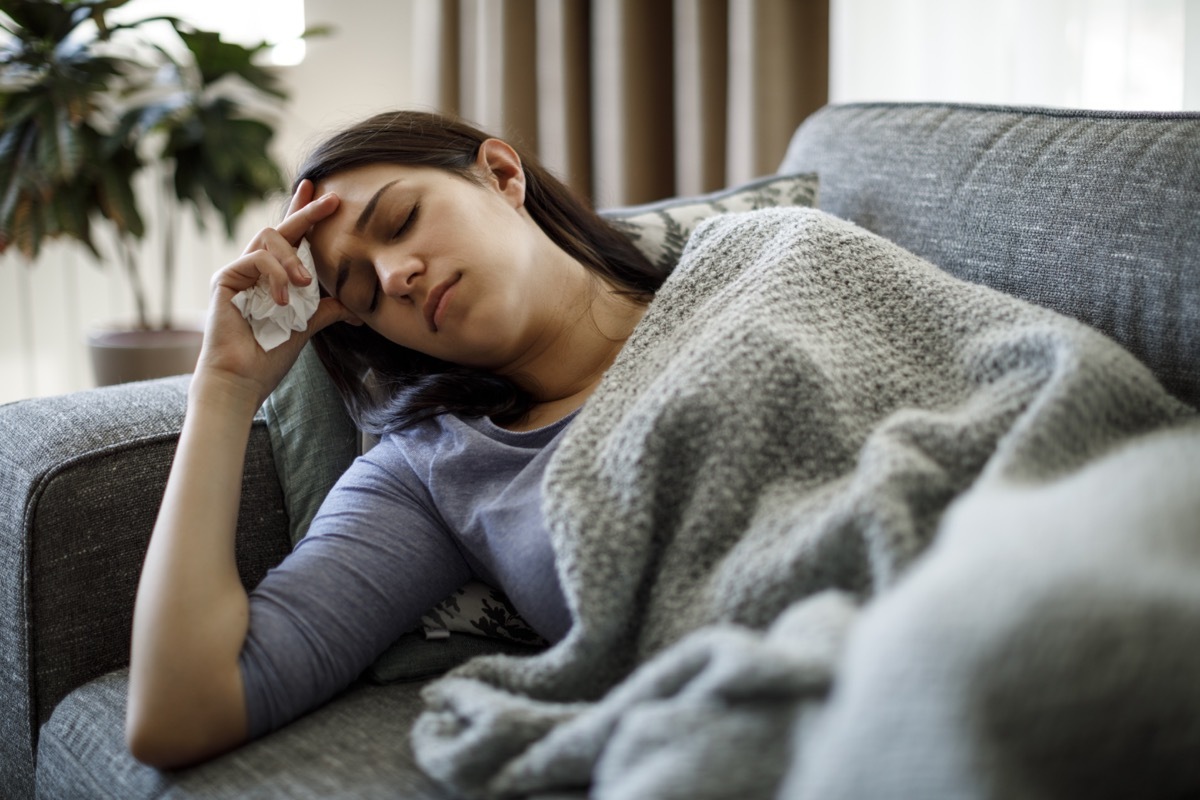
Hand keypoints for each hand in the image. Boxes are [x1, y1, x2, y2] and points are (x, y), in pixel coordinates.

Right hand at [194, 180, 350, 409]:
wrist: (243, 379)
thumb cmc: (269, 356)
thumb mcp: (307, 327)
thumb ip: (327, 309)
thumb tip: (358, 308)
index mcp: (273, 277)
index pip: (291, 238)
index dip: (305, 214)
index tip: (326, 194)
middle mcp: (254, 269)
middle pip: (281, 227)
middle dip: (307, 211)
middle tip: (333, 200)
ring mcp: (238, 271)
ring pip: (269, 237)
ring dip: (292, 257)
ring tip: (304, 283)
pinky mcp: (225, 278)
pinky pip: (256, 258)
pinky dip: (275, 275)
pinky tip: (283, 300)